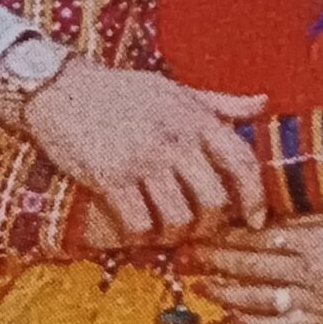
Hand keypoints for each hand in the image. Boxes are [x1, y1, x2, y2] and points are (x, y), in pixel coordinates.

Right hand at [16, 58, 266, 246]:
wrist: (59, 87)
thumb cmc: (121, 91)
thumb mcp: (175, 90)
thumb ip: (220, 103)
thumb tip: (263, 103)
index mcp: (196, 118)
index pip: (242, 163)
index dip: (256, 197)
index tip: (256, 220)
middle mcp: (175, 139)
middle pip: (214, 201)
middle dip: (210, 225)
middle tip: (198, 229)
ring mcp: (142, 160)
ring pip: (178, 219)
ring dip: (175, 234)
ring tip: (166, 230)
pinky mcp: (109, 178)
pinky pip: (139, 224)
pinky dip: (142, 235)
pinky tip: (137, 228)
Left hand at [179, 218, 322, 323]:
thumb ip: (303, 215)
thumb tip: (264, 209)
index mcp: (311, 239)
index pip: (256, 236)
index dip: (225, 235)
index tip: (202, 229)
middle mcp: (306, 271)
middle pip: (249, 266)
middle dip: (214, 260)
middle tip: (187, 255)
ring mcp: (312, 300)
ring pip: (256, 298)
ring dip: (225, 292)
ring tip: (201, 285)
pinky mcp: (319, 323)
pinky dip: (251, 322)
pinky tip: (232, 315)